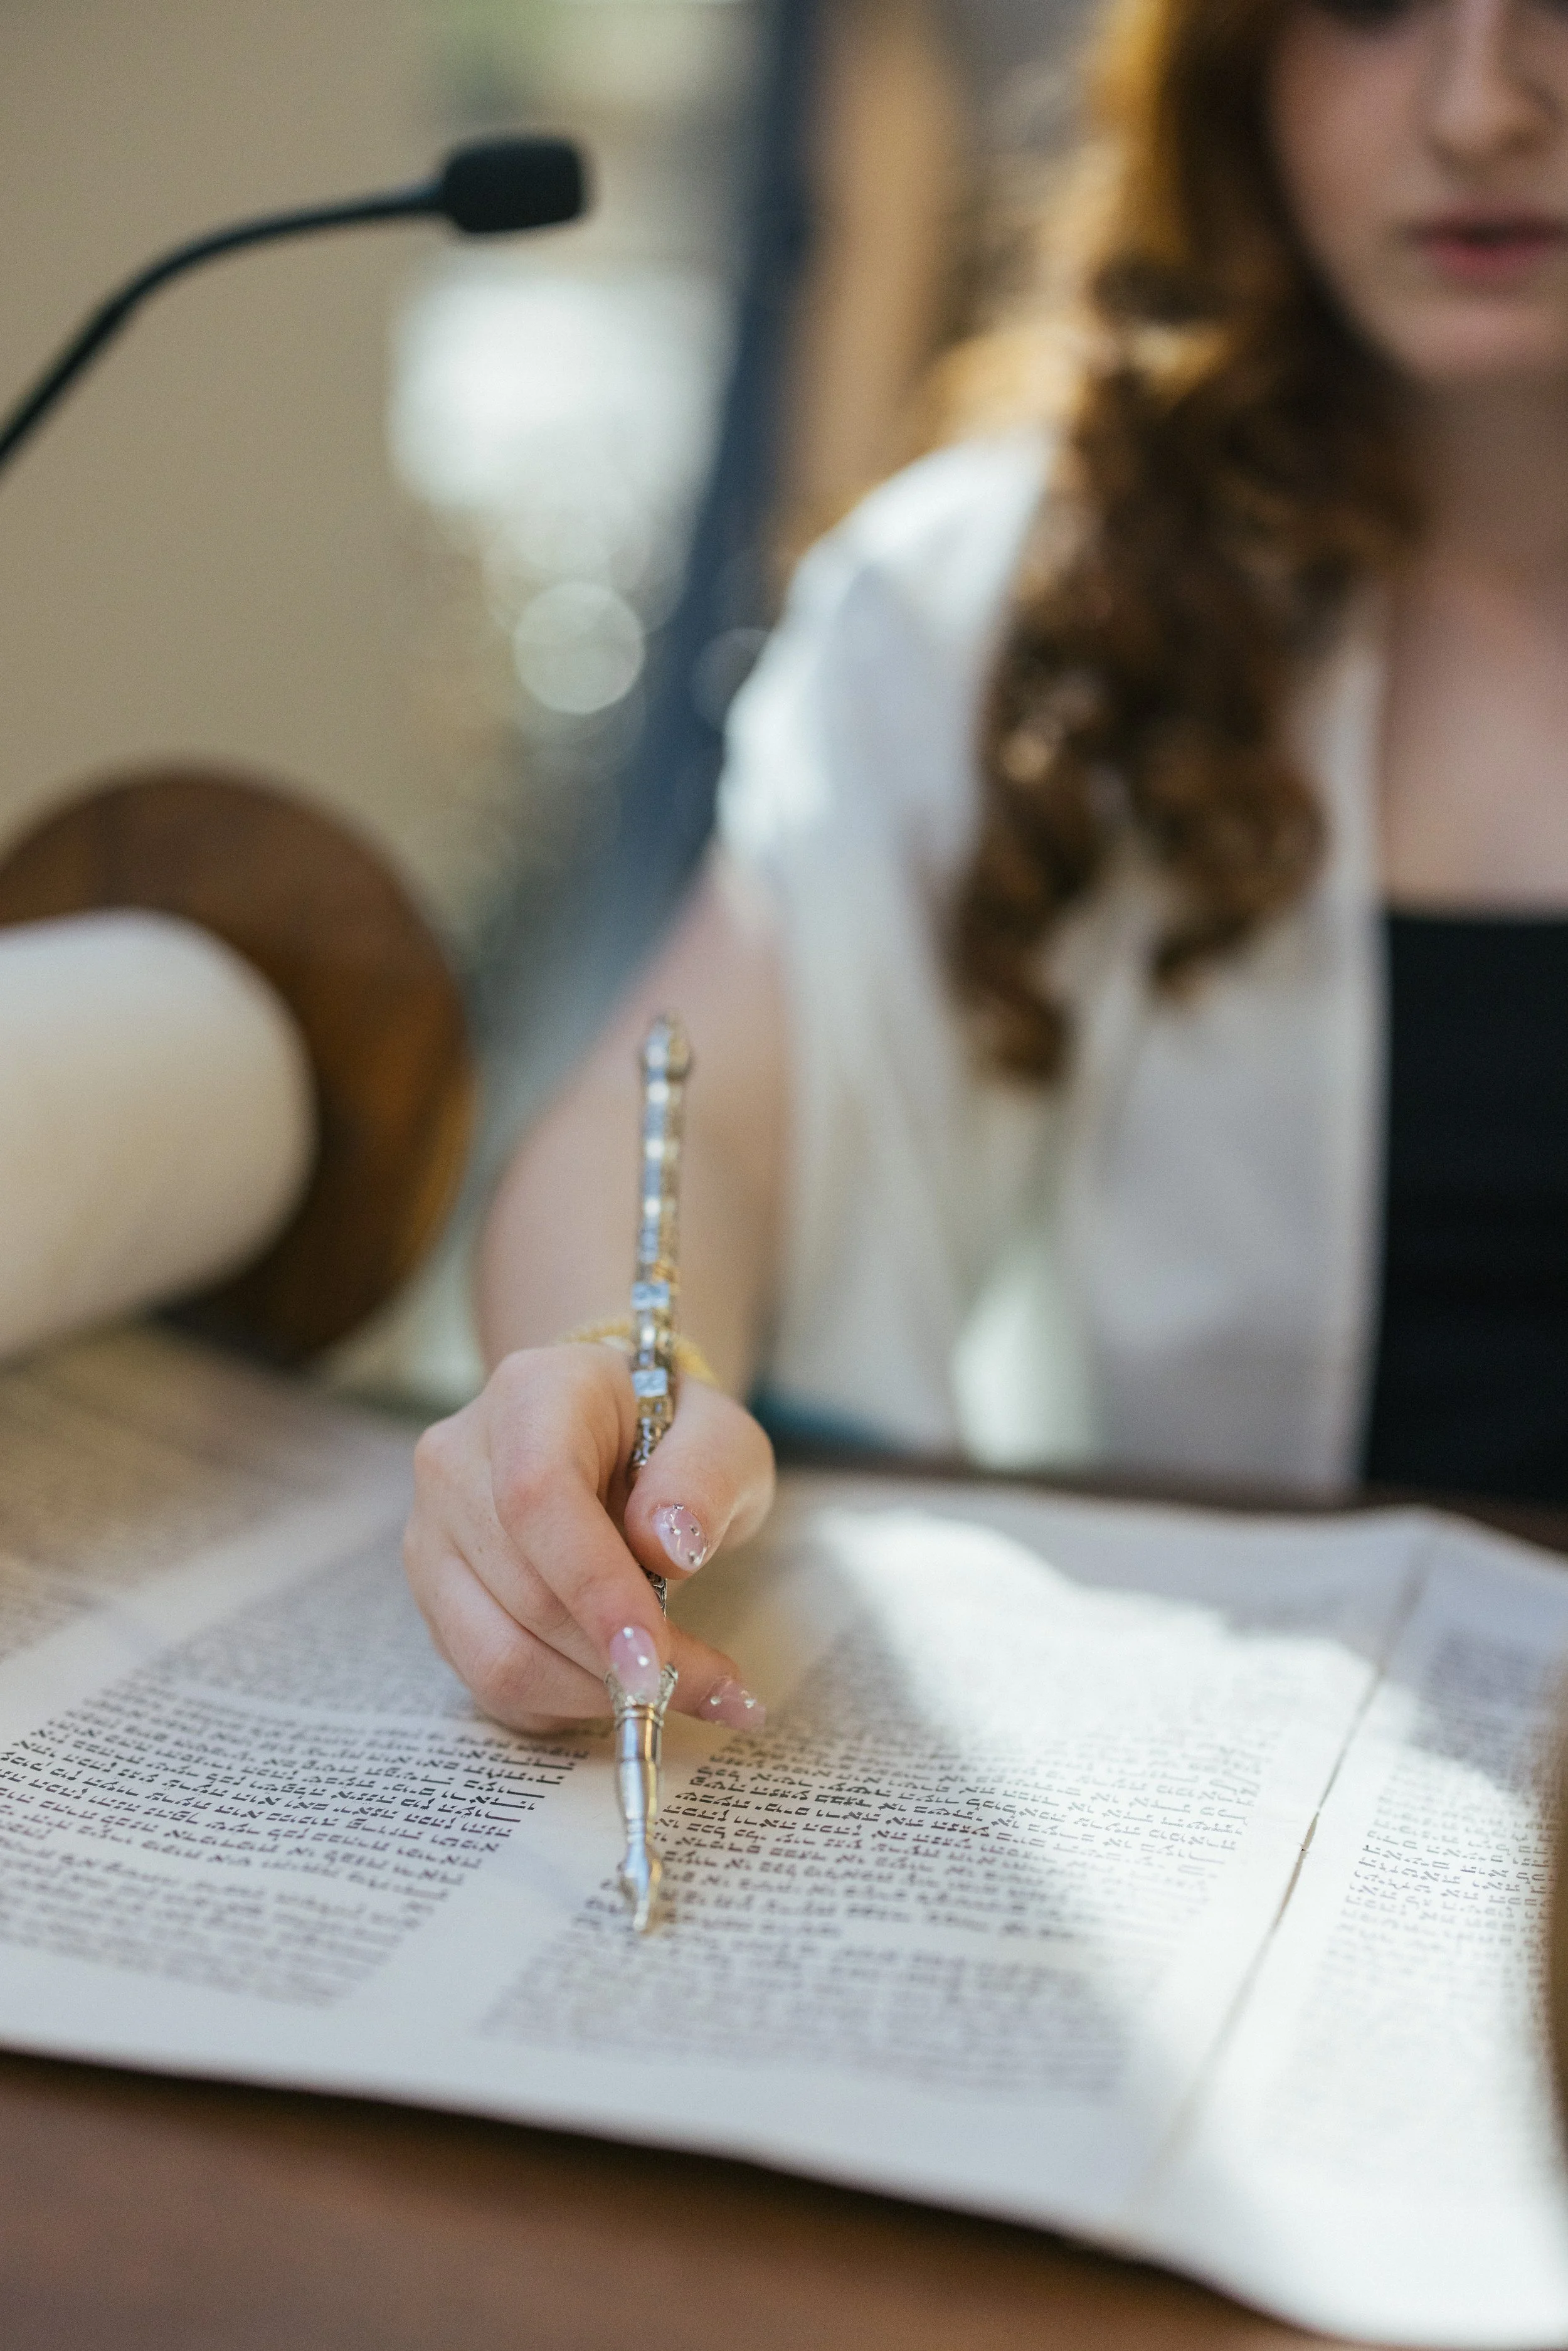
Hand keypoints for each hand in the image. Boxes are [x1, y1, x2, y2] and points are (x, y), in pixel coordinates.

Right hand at [403, 1344, 775, 1733]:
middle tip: (717, 1689)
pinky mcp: (434, 1598)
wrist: (608, 1431)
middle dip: (620, 1660)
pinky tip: (621, 1684)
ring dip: (596, 1693)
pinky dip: (566, 1703)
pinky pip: (490, 1681)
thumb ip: (707, 1477)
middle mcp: (457, 1460)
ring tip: (680, 1690)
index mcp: (531, 1395)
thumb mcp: (722, 1435)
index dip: (594, 1588)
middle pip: (524, 1591)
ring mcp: (433, 1534)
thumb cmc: (669, 1431)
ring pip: (497, 1653)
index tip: (655, 1660)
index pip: (539, 1496)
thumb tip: (670, 1547)